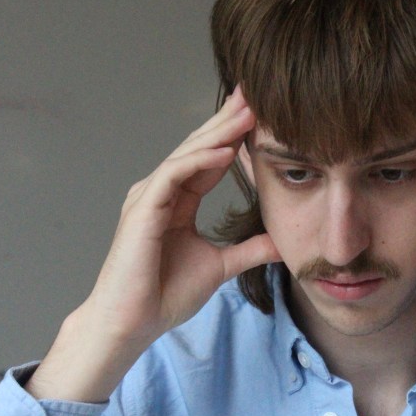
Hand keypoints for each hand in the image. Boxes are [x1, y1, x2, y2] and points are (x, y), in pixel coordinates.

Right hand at [28, 87, 279, 401]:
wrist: (133, 323)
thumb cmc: (163, 295)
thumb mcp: (220, 266)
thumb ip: (249, 250)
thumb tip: (283, 243)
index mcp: (177, 201)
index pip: (209, 158)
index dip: (234, 135)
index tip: (262, 114)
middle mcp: (160, 191)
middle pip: (198, 146)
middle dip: (227, 119)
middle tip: (256, 92)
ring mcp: (149, 198)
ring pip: (186, 154)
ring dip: (218, 133)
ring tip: (247, 112)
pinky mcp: (143, 210)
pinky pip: (173, 176)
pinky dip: (198, 161)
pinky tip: (224, 150)